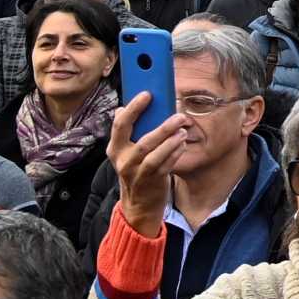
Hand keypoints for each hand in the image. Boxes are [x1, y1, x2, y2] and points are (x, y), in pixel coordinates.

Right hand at [108, 92, 189, 236]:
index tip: (147, 94)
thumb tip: (123, 108)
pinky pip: (165, 165)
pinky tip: (182, 144)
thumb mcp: (127, 151)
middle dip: (162, 127)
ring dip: (171, 140)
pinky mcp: (151, 182)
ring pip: (154, 154)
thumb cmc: (136, 169)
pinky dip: (175, 153)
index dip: (134, 108)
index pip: (121, 125)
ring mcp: (136, 173)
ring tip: (183, 129)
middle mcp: (123, 161)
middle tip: (179, 115)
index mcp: (115, 149)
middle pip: (142, 141)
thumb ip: (129, 131)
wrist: (138, 204)